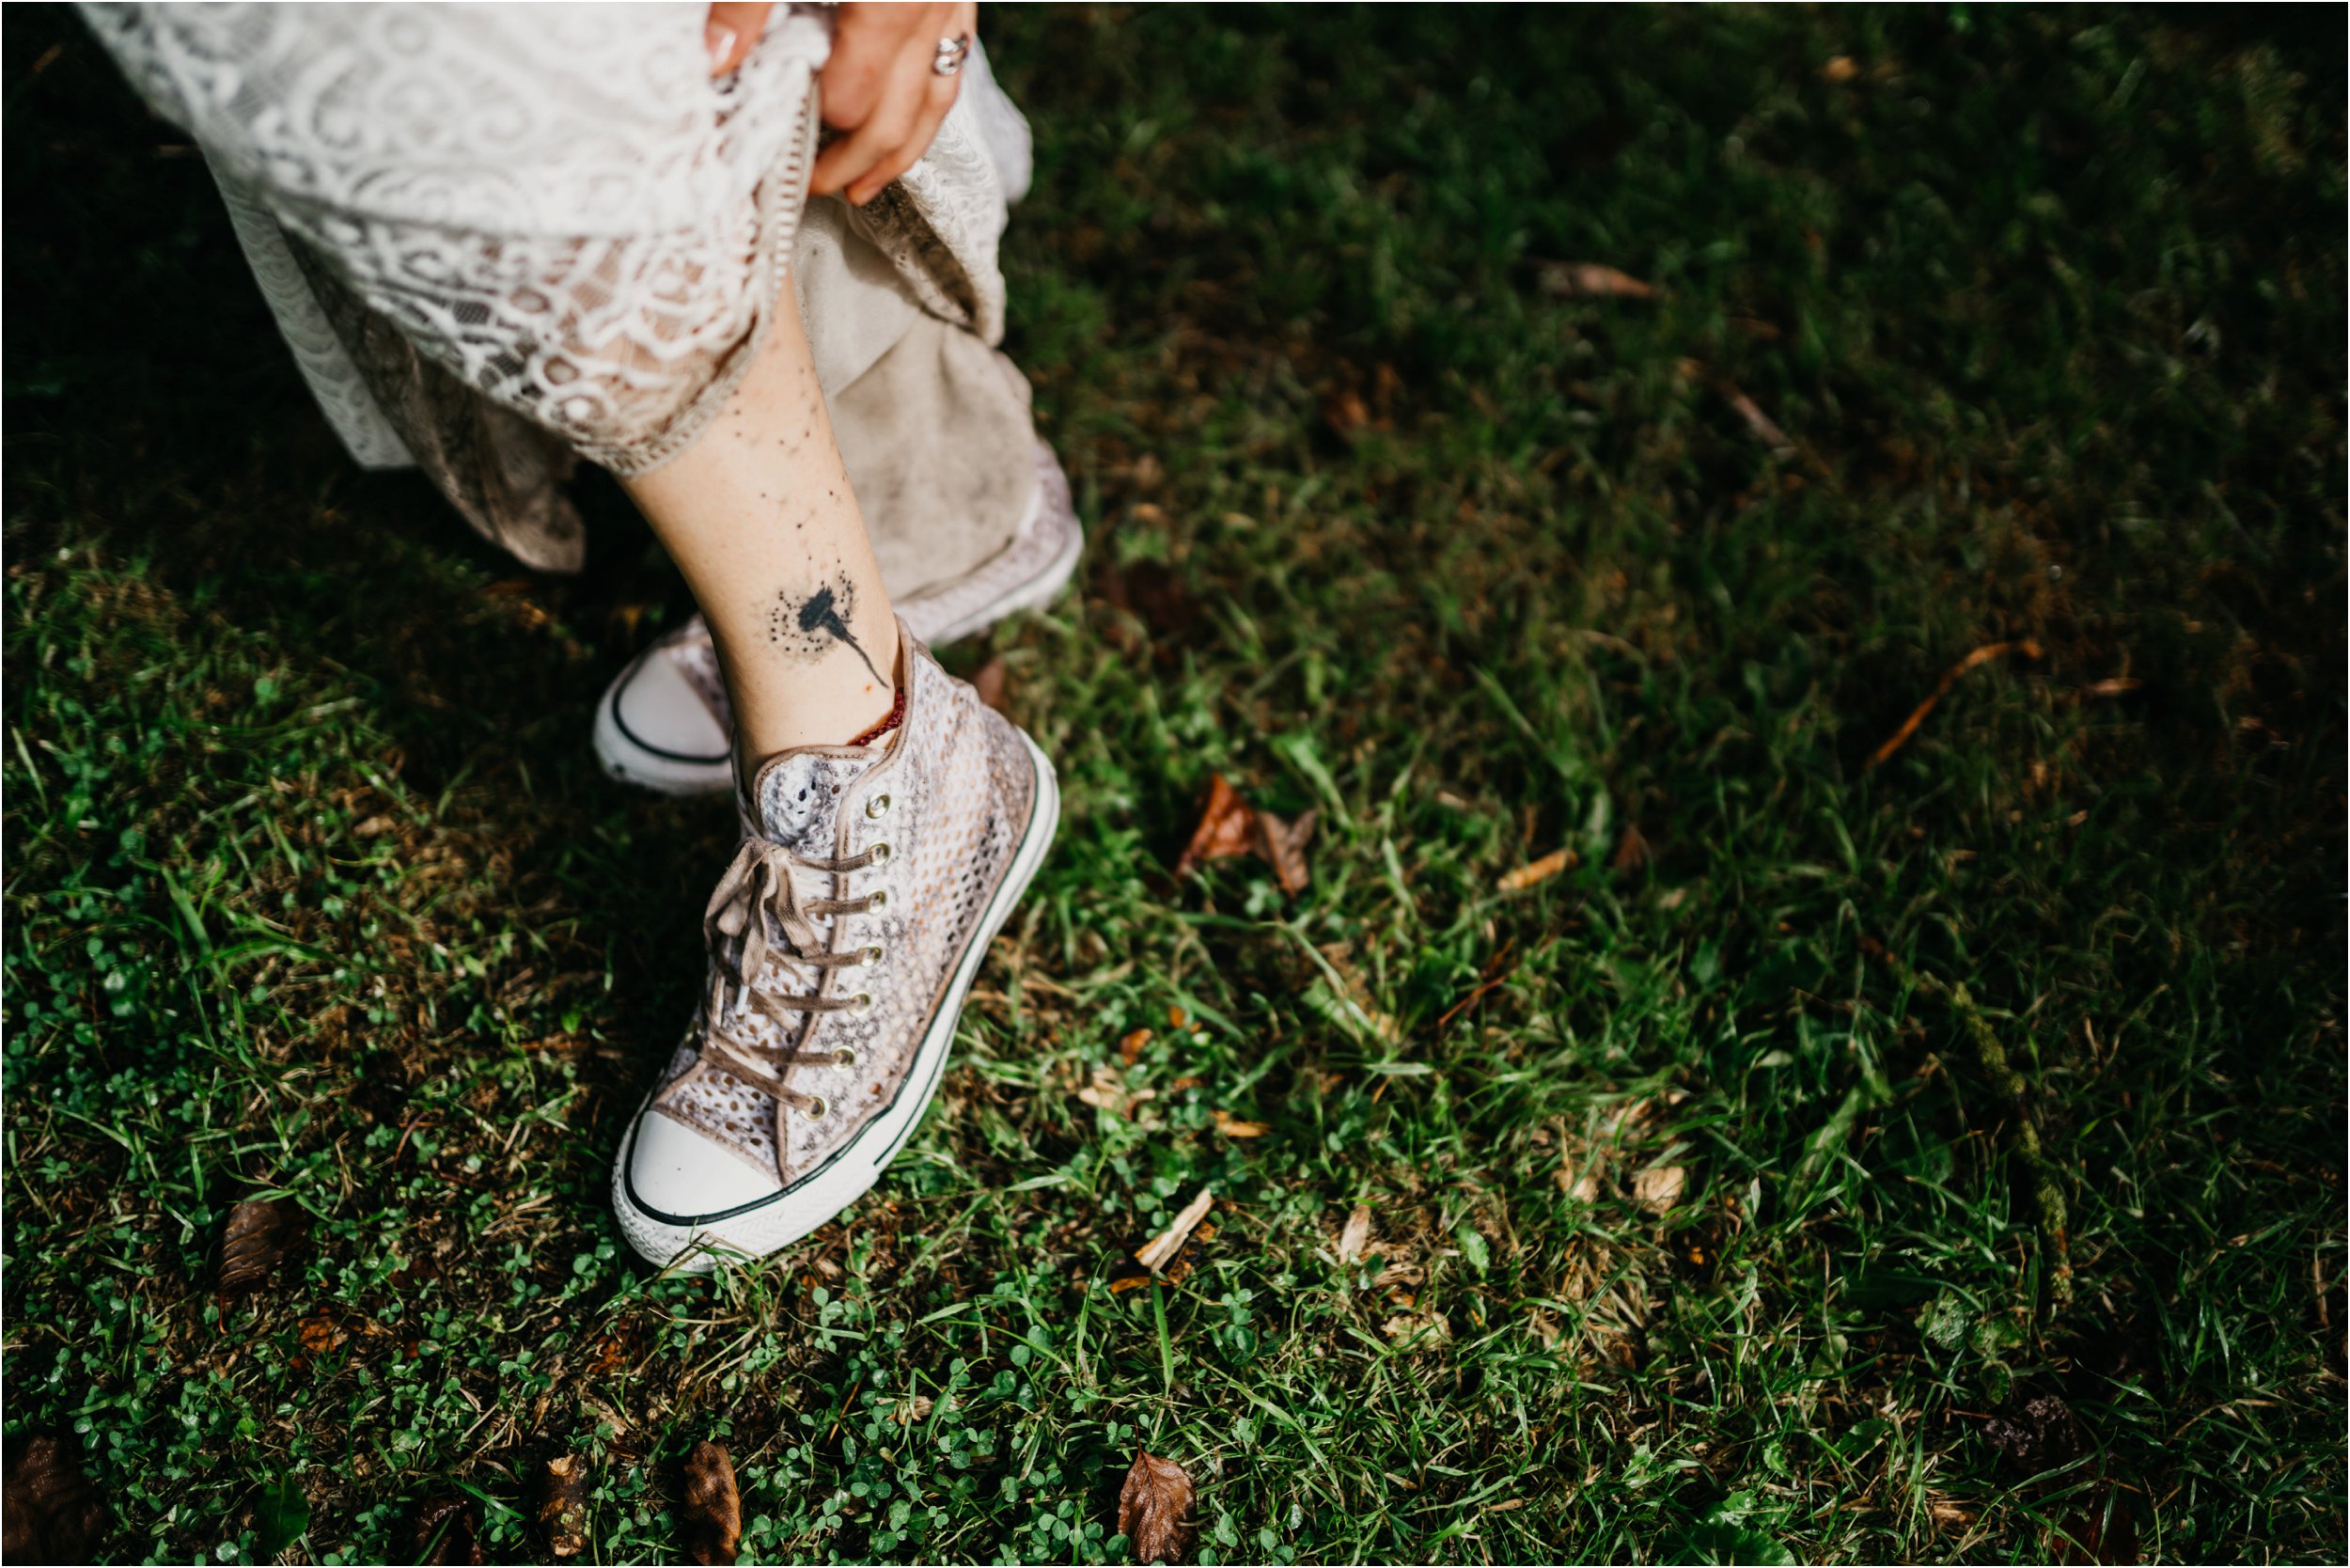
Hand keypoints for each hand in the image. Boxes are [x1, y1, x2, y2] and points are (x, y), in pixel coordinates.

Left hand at [704, 2, 973, 204]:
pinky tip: (906, 126)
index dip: (815, 130)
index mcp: (886, 6)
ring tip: (865, 189)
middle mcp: (927, 13)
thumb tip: (717, 60)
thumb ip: (747, 3)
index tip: (781, 145)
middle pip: (895, 117)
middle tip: (816, 187)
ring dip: (899, 154)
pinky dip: (927, 110)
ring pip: (936, 102)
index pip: (852, 100)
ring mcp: (950, 5)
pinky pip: (953, 68)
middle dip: (854, 163)